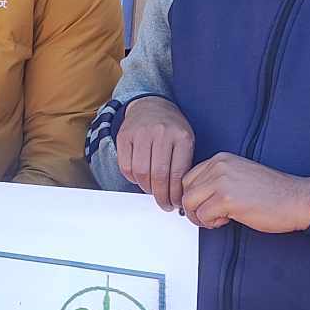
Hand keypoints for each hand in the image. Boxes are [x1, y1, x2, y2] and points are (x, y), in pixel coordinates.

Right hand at [114, 97, 194, 211]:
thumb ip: (183, 164)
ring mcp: (140, 133)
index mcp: (181, 136)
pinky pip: (126, 166)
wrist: (151, 105)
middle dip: (161, 196)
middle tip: (164, 204)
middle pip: (158, 175)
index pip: (177, 174)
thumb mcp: (185, 140)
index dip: (175, 194)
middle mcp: (161, 133)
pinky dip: (133, 178)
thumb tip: (177, 196)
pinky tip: (140, 178)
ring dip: (146, 188)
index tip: (175, 203)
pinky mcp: (124, 136)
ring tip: (152, 191)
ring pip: (140, 172)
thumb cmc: (171, 128)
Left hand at [179, 153, 309, 232]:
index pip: (189, 177)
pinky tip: (227, 220)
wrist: (296, 199)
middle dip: (194, 208)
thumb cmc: (273, 192)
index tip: (203, 206)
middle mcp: (219, 167)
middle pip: (186, 191)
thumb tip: (196, 196)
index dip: (194, 196)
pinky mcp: (227, 200)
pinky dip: (211, 223)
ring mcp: (222, 182)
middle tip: (209, 216)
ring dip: (201, 217)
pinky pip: (203, 216)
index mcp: (221, 159)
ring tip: (218, 218)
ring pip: (190, 204)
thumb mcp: (239, 176)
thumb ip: (217, 180)